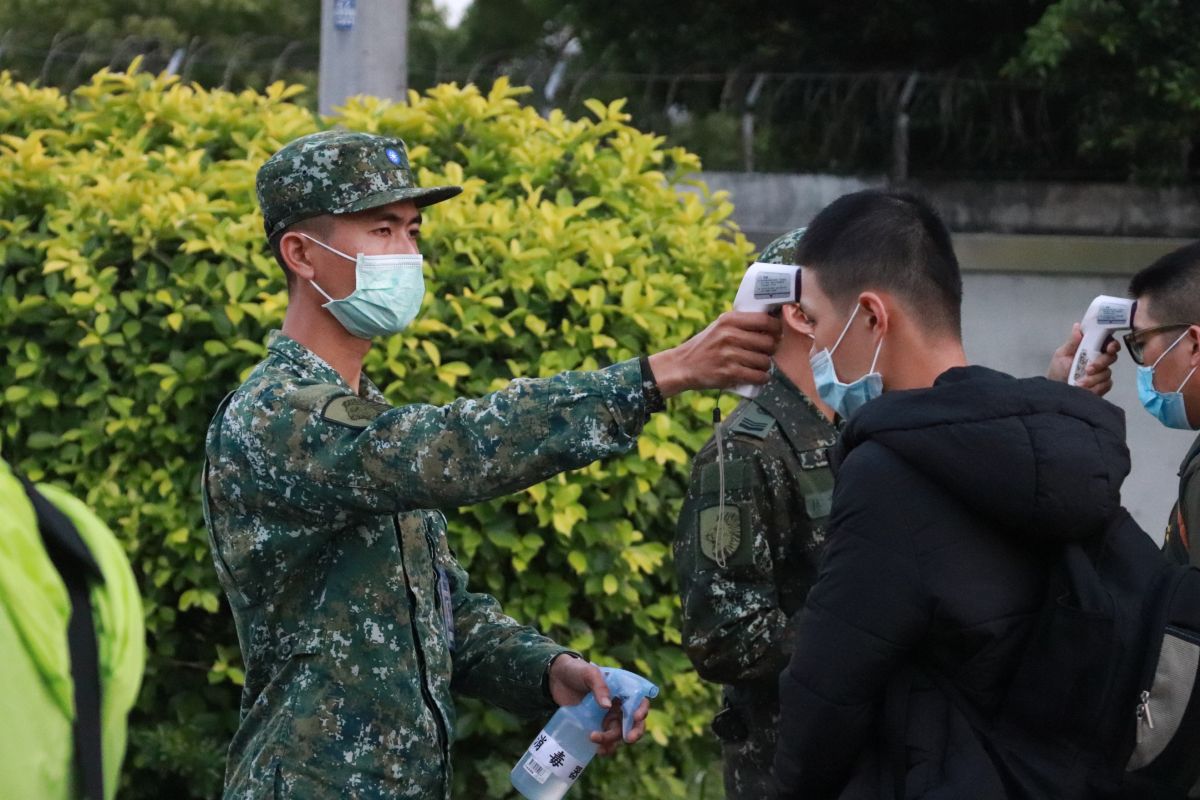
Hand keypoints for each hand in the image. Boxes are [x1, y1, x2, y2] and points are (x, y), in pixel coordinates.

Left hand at [547, 655, 649, 754]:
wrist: (556, 679)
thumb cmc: (576, 671)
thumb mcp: (589, 673)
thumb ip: (599, 687)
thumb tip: (607, 707)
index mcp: (622, 690)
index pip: (639, 701)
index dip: (642, 710)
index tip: (636, 717)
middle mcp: (618, 706)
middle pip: (634, 723)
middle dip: (634, 732)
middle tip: (628, 739)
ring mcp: (607, 718)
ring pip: (618, 735)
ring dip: (612, 741)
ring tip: (594, 738)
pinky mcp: (595, 727)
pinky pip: (605, 742)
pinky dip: (604, 748)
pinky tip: (597, 750)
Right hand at [647, 311, 781, 397]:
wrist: (682, 365)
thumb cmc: (705, 346)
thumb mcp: (719, 327)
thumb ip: (741, 323)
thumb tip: (773, 322)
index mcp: (729, 320)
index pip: (765, 321)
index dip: (776, 329)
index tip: (775, 334)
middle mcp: (729, 335)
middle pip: (768, 343)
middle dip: (771, 350)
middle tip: (766, 352)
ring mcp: (729, 354)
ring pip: (765, 361)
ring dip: (766, 366)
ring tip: (758, 365)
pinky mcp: (728, 372)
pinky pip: (758, 376)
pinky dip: (762, 378)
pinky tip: (759, 377)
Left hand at [1046, 322, 1119, 395]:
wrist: (1057, 390)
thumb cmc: (1058, 371)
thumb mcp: (1061, 354)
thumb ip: (1072, 342)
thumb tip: (1077, 327)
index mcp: (1091, 348)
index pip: (1107, 342)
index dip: (1112, 344)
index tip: (1108, 348)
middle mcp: (1099, 359)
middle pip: (1112, 357)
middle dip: (1100, 363)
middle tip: (1088, 369)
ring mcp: (1102, 372)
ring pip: (1107, 372)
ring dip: (1093, 378)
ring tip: (1079, 382)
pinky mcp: (1103, 385)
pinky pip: (1106, 384)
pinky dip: (1095, 387)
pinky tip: (1085, 388)